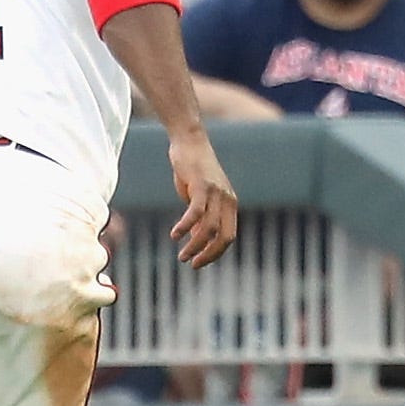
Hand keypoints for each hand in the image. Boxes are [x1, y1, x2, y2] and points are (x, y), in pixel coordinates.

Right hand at [165, 128, 237, 267]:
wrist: (189, 142)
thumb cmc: (192, 169)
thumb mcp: (199, 196)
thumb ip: (202, 216)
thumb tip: (198, 237)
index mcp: (230, 204)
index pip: (228, 236)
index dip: (216, 252)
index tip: (199, 262)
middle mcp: (227, 200)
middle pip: (223, 236)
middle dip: (209, 254)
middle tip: (191, 264)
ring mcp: (216, 193)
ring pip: (209, 228)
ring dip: (195, 246)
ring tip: (182, 255)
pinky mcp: (201, 185)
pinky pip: (195, 212)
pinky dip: (185, 227)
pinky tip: (174, 235)